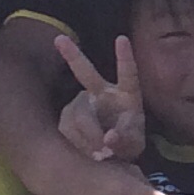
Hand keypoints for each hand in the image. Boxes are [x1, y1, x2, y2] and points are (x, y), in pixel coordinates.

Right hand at [52, 34, 148, 163]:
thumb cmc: (127, 143)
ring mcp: (82, 104)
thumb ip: (125, 140)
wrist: (110, 156)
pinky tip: (88, 153)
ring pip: (79, 115)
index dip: (125, 57)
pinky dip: (79, 144)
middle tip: (58, 38)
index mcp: (126, 95)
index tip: (122, 39)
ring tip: (101, 153)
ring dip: (89, 136)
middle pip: (86, 72)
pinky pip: (68, 129)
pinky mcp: (66, 118)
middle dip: (72, 55)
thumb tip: (109, 138)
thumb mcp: (134, 144)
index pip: (128, 73)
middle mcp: (102, 93)